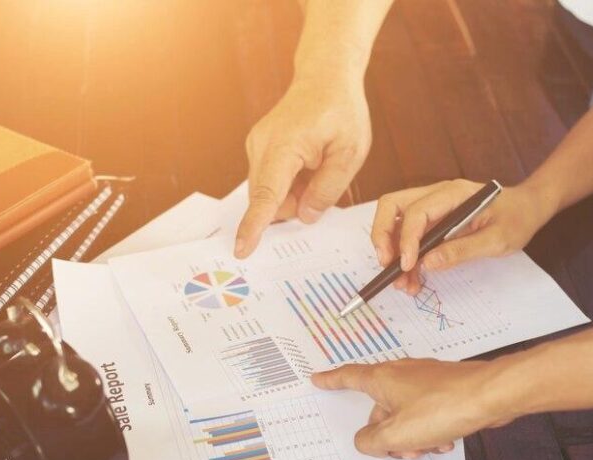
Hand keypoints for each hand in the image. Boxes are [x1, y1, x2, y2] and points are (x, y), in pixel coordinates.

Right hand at [234, 79, 371, 257]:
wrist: (325, 77)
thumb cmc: (341, 110)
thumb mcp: (349, 153)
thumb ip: (328, 189)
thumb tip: (305, 216)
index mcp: (284, 146)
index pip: (266, 195)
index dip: (255, 225)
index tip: (242, 248)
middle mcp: (262, 145)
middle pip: (268, 198)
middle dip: (292, 206)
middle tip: (321, 183)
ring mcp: (256, 146)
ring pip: (270, 192)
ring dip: (294, 194)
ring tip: (318, 167)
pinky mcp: (259, 149)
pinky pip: (271, 181)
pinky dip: (290, 184)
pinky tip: (309, 165)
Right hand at [311, 358, 512, 457]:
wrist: (491, 395)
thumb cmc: (442, 409)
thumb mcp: (397, 435)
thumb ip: (371, 442)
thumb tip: (366, 441)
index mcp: (383, 379)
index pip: (349, 377)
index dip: (331, 381)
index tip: (318, 379)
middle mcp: (402, 374)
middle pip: (380, 407)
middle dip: (387, 434)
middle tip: (400, 451)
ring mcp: (426, 379)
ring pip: (406, 413)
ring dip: (413, 436)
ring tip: (430, 447)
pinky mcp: (446, 387)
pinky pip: (428, 411)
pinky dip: (431, 429)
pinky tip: (445, 442)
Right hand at [370, 179, 555, 293]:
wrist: (528, 208)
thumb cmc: (517, 219)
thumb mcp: (497, 239)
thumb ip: (462, 250)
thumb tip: (427, 263)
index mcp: (453, 193)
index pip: (416, 212)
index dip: (406, 240)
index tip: (407, 266)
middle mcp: (437, 194)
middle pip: (392, 206)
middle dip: (382, 236)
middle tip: (387, 266)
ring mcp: (433, 206)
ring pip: (395, 220)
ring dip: (392, 250)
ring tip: (402, 283)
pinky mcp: (433, 219)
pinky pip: (409, 233)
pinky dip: (405, 255)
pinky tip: (413, 278)